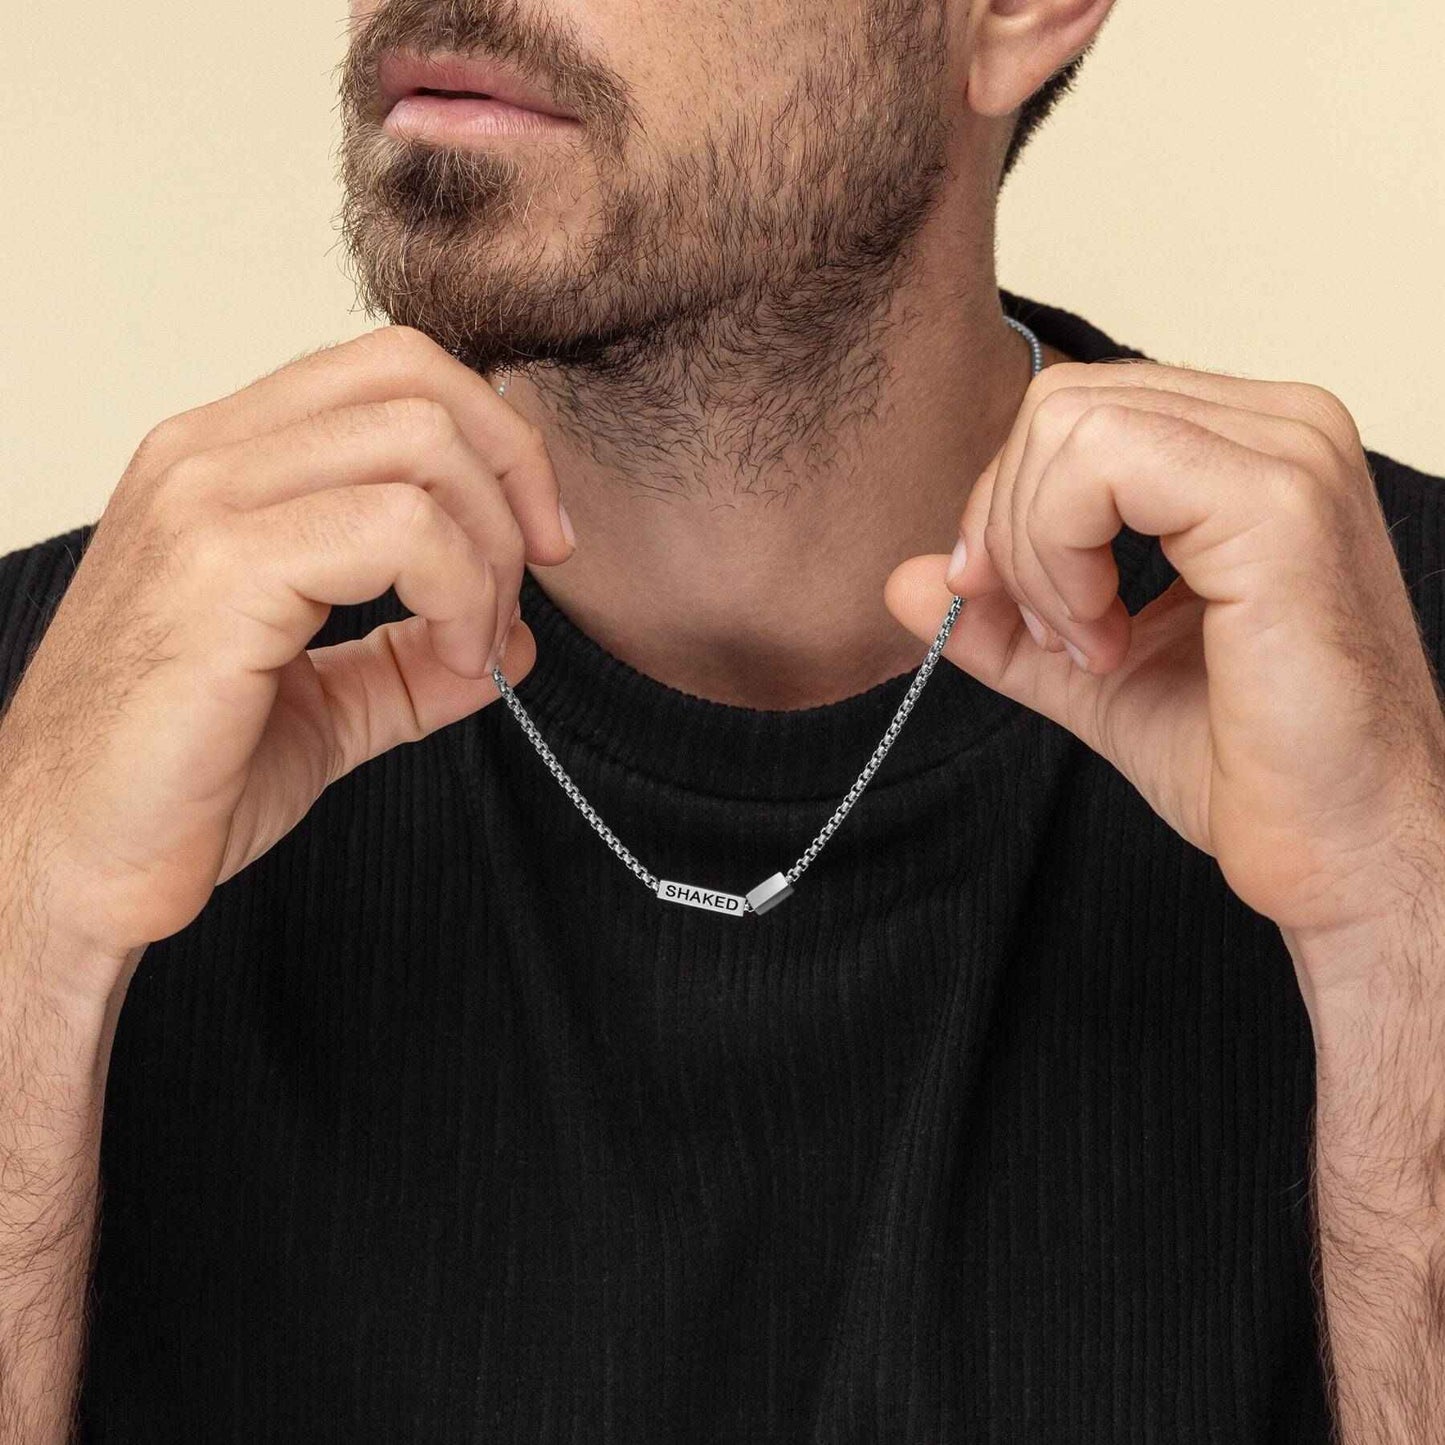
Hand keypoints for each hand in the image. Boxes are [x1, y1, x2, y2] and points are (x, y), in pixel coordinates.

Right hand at [0, 326, 572, 995]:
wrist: (77, 858)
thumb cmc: (178, 778)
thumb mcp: (325, 705)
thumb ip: (414, 660)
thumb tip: (516, 641)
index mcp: (226, 465)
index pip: (392, 370)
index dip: (495, 440)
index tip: (536, 539)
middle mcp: (207, 458)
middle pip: (418, 380)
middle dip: (514, 480)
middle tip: (528, 585)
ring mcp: (206, 501)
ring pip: (420, 442)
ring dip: (490, 547)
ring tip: (477, 640)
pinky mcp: (221, 568)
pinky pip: (401, 529)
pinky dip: (462, 592)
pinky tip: (455, 659)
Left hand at [884, 360, 1444, 959]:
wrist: (1342, 845)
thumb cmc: (1249, 761)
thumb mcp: (1091, 672)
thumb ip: (1004, 617)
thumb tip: (907, 578)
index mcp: (1246, 449)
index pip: (1072, 414)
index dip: (1008, 507)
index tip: (1012, 607)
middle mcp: (1279, 426)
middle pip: (1058, 405)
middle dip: (1010, 528)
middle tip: (1054, 635)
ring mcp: (1287, 451)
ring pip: (1068, 424)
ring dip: (1037, 552)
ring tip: (1091, 644)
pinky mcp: (1278, 501)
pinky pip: (1100, 464)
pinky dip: (1063, 559)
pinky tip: (1108, 639)